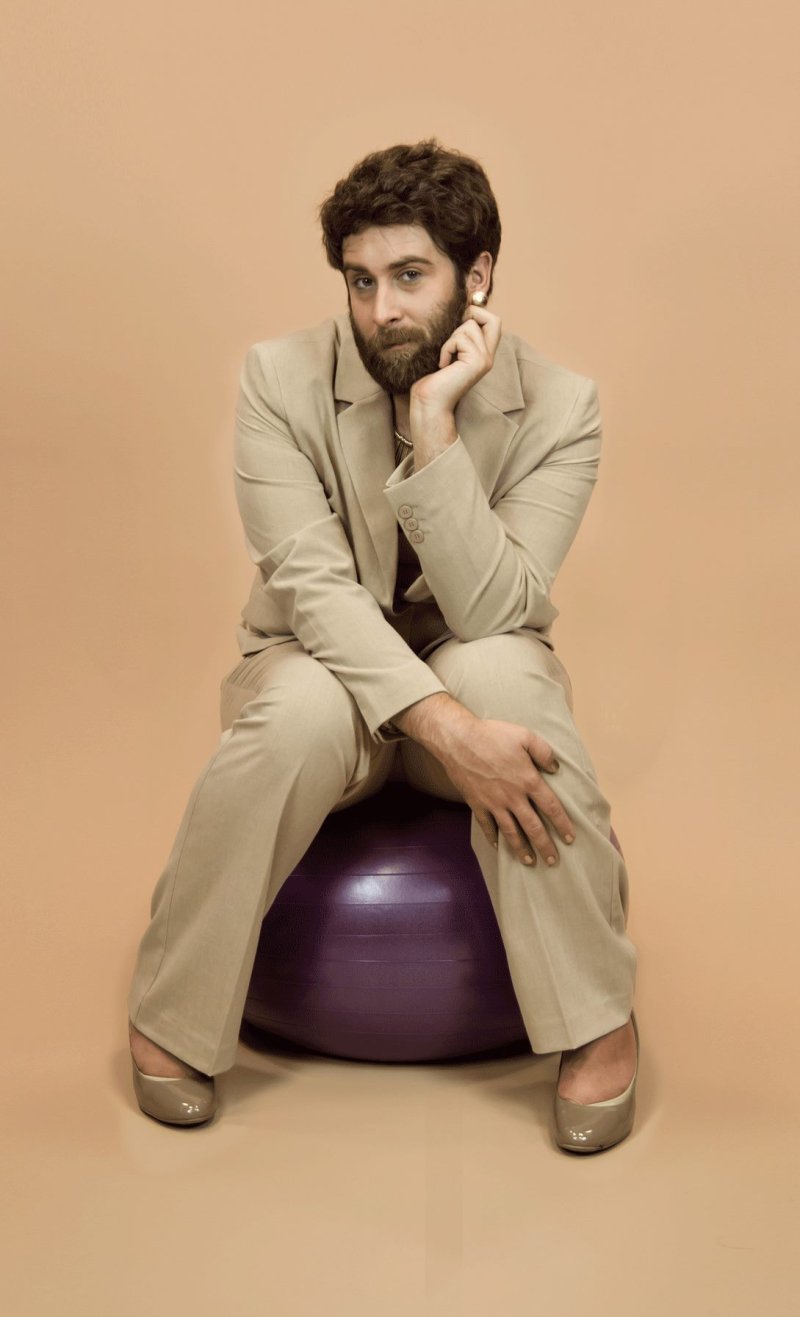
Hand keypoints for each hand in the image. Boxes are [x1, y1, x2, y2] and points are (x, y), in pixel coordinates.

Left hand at [410, 304, 501, 415]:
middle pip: (493, 319)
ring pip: (470, 326)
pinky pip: (460, 338)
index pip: (493, 321)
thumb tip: (460, 307)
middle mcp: (488, 356)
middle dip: (471, 316)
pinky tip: (442, 365)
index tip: (457, 321)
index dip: (477, 312)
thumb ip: (456, 333)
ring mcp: (485, 359)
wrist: (429, 403)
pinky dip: (446, 348)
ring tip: (444, 357)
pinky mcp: (478, 362)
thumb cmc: (431, 378)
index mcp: (482, 352)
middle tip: (453, 333)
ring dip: (451, 337)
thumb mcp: (446, 349)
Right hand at [434, 710, 574, 866]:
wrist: (458, 740)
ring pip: (511, 832)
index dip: (562, 825)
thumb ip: (544, 752)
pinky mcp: (477, 804)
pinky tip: (498, 847)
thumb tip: (556, 769)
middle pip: (533, 828)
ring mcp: (494, 803)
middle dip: (545, 846)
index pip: (551, 808)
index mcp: (528, 781)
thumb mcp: (525, 736)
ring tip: (530, 862)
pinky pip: (486, 826)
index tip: (570, 839)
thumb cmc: (493, 735)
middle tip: (553, 861)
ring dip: (522, 849)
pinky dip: (493, 838)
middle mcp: (513, 797)